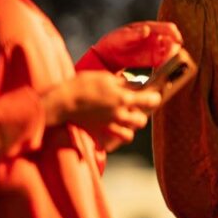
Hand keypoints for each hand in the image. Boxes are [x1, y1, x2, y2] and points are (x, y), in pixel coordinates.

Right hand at [42, 71, 161, 151]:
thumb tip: (134, 84)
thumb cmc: (83, 85)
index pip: (150, 100)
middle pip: (142, 121)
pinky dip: (116, 137)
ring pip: (130, 134)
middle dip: (142, 115)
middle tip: (137, 107)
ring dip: (130, 128)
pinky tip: (115, 128)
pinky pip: (114, 140)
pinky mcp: (100, 131)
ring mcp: (110, 125)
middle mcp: (120, 114)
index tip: (154, 94)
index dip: (154, 97)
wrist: (63, 101)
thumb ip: (122, 83)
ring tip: (126, 119)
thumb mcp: (105, 78)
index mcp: (123, 98)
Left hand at [91, 21, 181, 70]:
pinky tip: (162, 71)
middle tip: (171, 56)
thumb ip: (134, 33)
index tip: (176, 41)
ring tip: (165, 65)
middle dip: (174, 49)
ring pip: (171, 54)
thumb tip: (147, 30)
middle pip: (173, 42)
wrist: (108, 56)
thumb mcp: (122, 36)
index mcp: (151, 28)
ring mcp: (157, 51)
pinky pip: (165, 64)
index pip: (169, 28)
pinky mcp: (155, 62)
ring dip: (172, 59)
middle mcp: (157, 39)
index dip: (174, 34)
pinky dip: (167, 67)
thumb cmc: (115, 41)